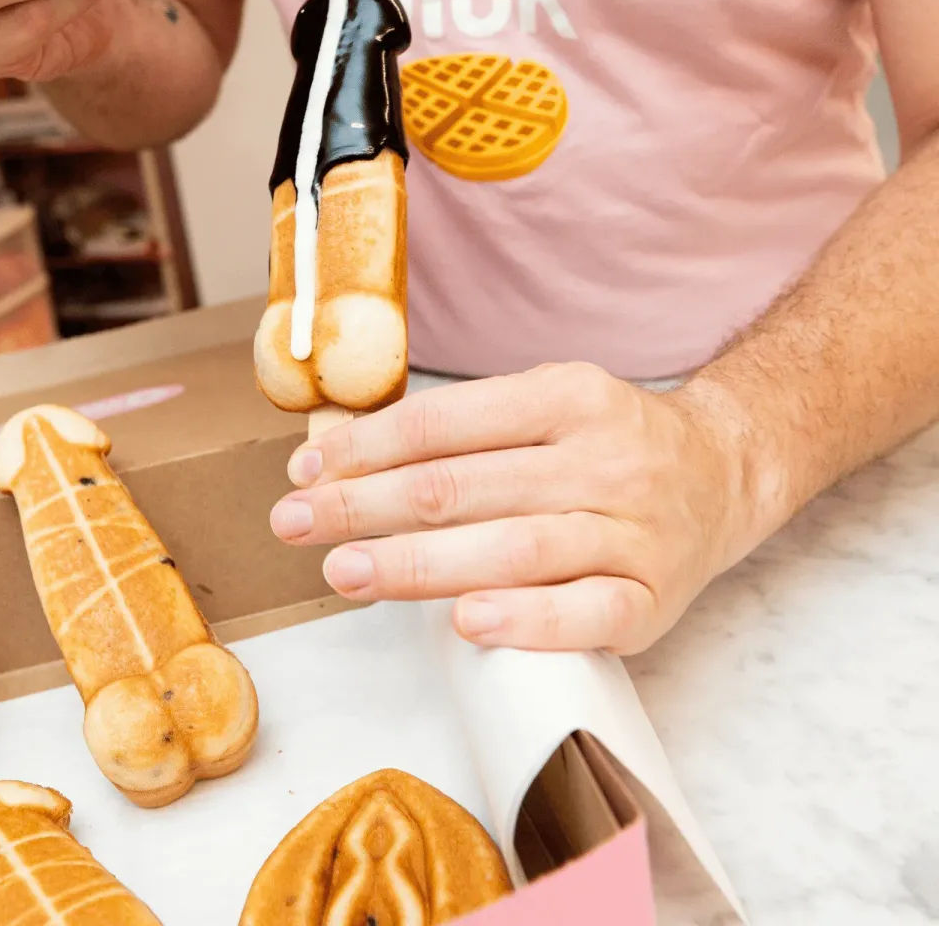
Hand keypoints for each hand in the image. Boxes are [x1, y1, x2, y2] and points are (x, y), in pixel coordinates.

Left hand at [270, 364, 771, 653]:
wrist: (722, 474)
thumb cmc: (606, 445)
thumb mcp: (545, 405)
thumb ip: (462, 431)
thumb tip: (344, 458)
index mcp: (566, 395)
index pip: (444, 422)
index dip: (366, 448)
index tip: (306, 469)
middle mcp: (602, 456)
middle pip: (461, 486)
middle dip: (364, 505)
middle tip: (294, 523)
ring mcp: (633, 529)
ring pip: (513, 547)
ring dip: (417, 564)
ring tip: (344, 572)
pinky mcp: (653, 596)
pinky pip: (587, 612)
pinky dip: (526, 619)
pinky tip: (466, 622)